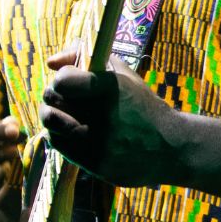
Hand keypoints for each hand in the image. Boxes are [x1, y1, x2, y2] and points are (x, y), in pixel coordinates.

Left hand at [41, 48, 170, 184]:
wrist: (169, 146)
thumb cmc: (142, 105)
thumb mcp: (123, 74)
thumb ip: (85, 58)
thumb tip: (51, 62)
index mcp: (110, 89)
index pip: (62, 80)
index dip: (63, 79)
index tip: (72, 82)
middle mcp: (102, 117)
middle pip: (51, 102)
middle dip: (54, 96)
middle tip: (65, 99)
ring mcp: (97, 143)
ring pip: (51, 125)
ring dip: (55, 118)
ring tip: (68, 116)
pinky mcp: (94, 163)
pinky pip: (60, 146)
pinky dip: (63, 137)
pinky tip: (76, 133)